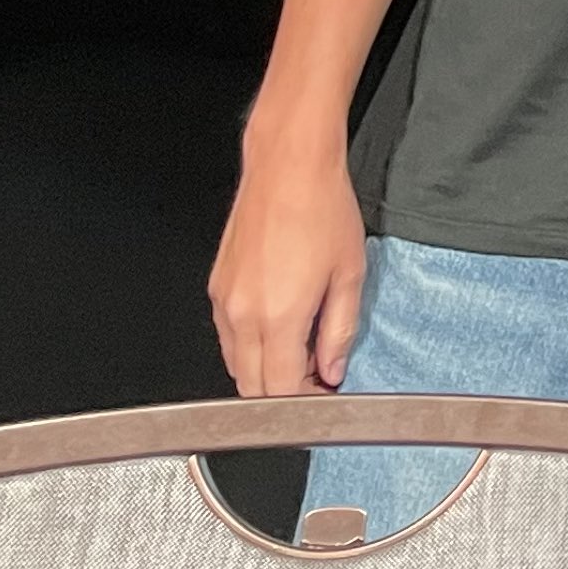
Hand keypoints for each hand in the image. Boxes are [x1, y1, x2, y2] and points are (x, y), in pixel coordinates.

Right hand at [209, 126, 369, 395]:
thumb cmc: (323, 208)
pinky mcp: (217, 288)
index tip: (326, 396)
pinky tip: (278, 329)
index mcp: (278, 316)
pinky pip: (228, 338)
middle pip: (252, 387)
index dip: (306, 402)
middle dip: (283, 394)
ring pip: (236, 365)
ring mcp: (224, 302)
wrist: (288, 166)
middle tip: (316, 380)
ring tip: (302, 352)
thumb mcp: (349, 273)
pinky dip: (250, 348)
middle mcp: (243, 314)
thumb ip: (339, 330)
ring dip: (265, 372)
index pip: (281, 390)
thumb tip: (333, 368)